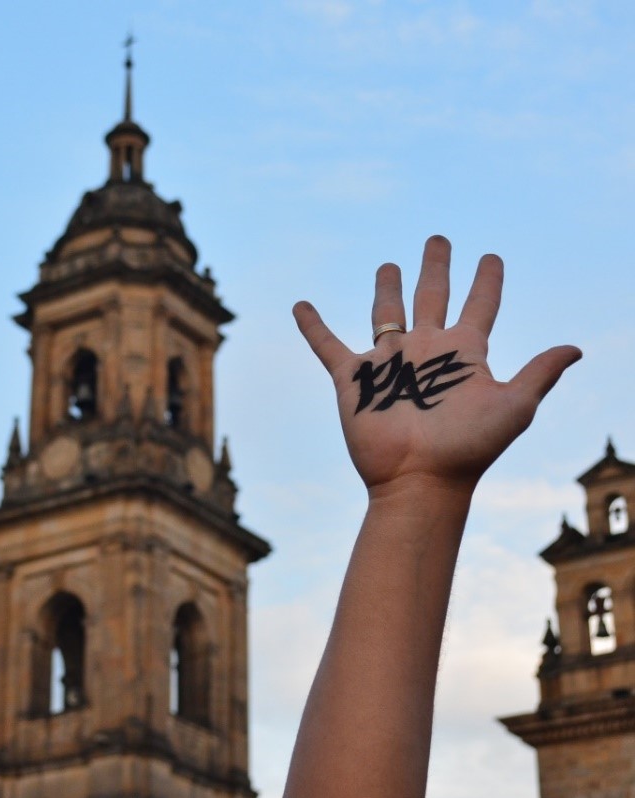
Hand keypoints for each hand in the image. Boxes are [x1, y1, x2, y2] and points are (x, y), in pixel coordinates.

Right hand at [292, 235, 580, 493]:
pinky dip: (313, 326)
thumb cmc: (469, 448)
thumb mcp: (514, 406)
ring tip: (388, 266)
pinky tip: (301, 306)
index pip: (479, 305)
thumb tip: (576, 348)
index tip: (491, 257)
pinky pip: (328, 345)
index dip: (488, 280)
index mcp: (464, 353)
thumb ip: (539, 373)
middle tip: (438, 240)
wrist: (419, 478)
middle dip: (435, 267)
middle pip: (431, 297)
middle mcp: (427, 351)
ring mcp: (389, 363)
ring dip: (387, 288)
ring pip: (386, 314)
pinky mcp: (353, 379)